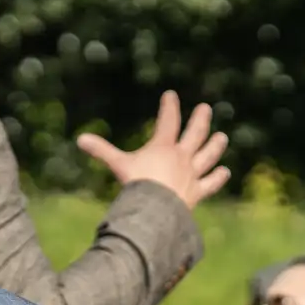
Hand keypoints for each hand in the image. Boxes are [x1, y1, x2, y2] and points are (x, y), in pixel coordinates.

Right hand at [76, 90, 231, 209]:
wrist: (156, 209)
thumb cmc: (137, 184)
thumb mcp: (118, 165)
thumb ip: (102, 151)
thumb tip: (80, 139)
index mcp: (163, 146)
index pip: (168, 120)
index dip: (169, 106)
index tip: (171, 95)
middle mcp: (181, 157)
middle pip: (195, 133)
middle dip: (200, 119)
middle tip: (205, 108)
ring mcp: (191, 174)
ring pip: (208, 155)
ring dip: (215, 145)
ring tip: (223, 137)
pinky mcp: (197, 191)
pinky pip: (211, 182)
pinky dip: (218, 177)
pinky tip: (225, 172)